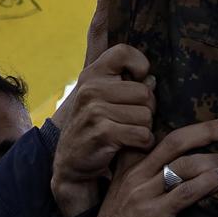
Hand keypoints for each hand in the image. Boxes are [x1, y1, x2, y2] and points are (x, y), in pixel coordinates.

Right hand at [51, 43, 154, 216]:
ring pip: (146, 115)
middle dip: (146, 109)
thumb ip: (113, 72)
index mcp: (92, 74)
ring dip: (144, 129)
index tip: (138, 80)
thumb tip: (145, 71)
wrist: (71, 164)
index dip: (140, 65)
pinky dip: (143, 144)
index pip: (123, 52)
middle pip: (145, 92)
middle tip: (131, 119)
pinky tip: (130, 146)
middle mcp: (91, 88)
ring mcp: (94, 110)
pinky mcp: (102, 133)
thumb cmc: (93, 125)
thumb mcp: (97, 94)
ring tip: (128, 133)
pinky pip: (142, 135)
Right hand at [61, 118, 217, 216]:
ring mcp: (143, 194)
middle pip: (174, 141)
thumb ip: (144, 175)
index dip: (183, 126)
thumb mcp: (123, 193)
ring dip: (212, 159)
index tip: (206, 122)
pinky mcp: (154, 215)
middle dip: (205, 131)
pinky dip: (208, 182)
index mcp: (128, 165)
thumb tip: (176, 162)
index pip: (155, 134)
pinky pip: (185, 192)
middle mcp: (135, 174)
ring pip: (183, 165)